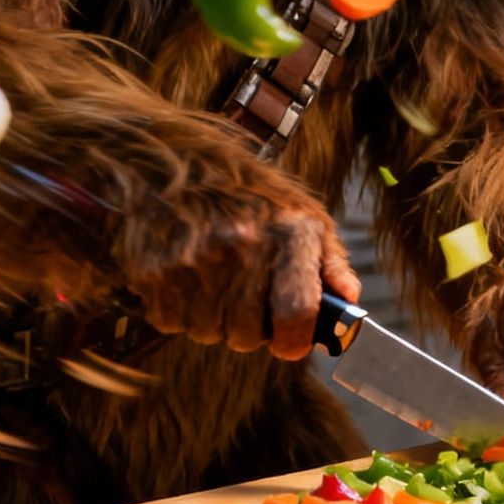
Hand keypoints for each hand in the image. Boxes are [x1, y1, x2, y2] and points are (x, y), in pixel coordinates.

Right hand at [130, 203, 359, 357]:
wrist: (173, 160)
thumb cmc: (248, 194)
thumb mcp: (304, 215)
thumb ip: (330, 262)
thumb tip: (348, 300)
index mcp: (287, 233)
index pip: (297, 312)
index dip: (295, 340)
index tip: (289, 343)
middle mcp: (242, 247)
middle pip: (247, 334)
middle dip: (248, 329)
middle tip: (243, 300)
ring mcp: (194, 260)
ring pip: (207, 332)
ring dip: (212, 320)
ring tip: (213, 280)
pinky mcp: (154, 270)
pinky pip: (171, 321)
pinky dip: (178, 309)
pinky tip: (185, 276)